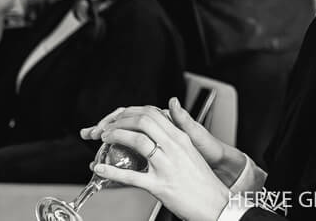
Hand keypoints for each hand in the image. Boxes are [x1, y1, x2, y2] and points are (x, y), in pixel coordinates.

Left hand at [82, 99, 240, 185]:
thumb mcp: (191, 150)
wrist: (215, 203)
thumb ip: (177, 133)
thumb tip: (168, 113)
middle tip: (108, 128)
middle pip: (143, 121)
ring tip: (105, 140)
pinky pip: (131, 176)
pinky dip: (111, 171)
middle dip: (120, 121)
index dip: (131, 112)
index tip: (120, 117)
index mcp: (180, 137)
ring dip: (115, 137)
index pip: (152, 113)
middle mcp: (174, 147)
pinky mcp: (160, 185)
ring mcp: (166, 165)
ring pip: (137, 141)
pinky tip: (100, 168)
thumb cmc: (202, 180)